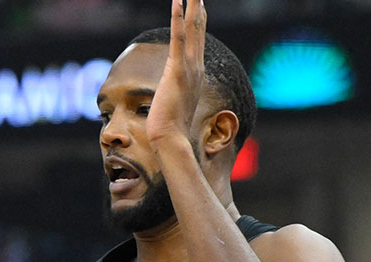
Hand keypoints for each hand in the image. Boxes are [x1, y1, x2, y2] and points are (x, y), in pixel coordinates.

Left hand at [146, 0, 206, 147]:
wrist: (170, 139)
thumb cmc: (170, 127)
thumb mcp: (176, 104)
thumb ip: (177, 94)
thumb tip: (173, 95)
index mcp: (196, 73)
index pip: (197, 41)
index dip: (199, 21)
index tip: (199, 5)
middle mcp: (196, 67)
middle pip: (198, 29)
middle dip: (199, 7)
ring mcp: (188, 67)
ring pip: (192, 28)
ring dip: (193, 5)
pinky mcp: (176, 70)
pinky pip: (177, 38)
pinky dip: (177, 19)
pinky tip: (177, 1)